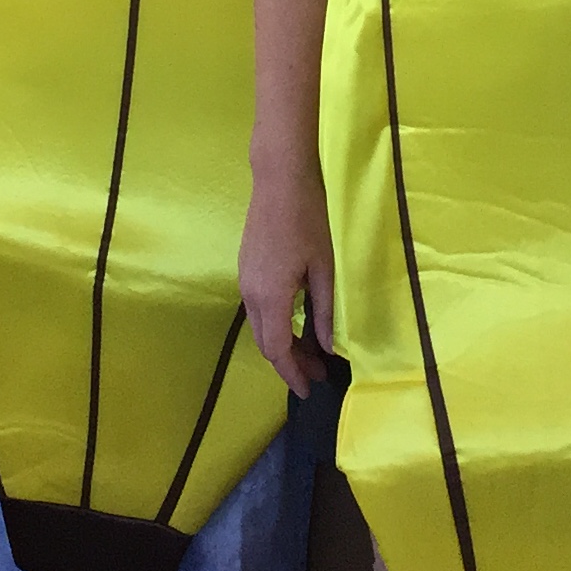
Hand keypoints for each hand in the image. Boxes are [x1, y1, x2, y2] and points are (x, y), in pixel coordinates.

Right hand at [238, 165, 339, 391]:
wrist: (279, 181)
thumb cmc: (309, 219)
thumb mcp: (324, 268)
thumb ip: (323, 310)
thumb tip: (326, 346)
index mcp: (271, 297)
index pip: (278, 349)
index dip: (293, 373)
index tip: (309, 390)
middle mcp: (251, 294)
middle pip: (266, 342)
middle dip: (290, 363)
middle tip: (317, 376)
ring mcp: (245, 281)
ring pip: (261, 327)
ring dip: (284, 344)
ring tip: (312, 355)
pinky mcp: (247, 270)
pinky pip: (259, 310)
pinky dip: (277, 325)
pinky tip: (297, 325)